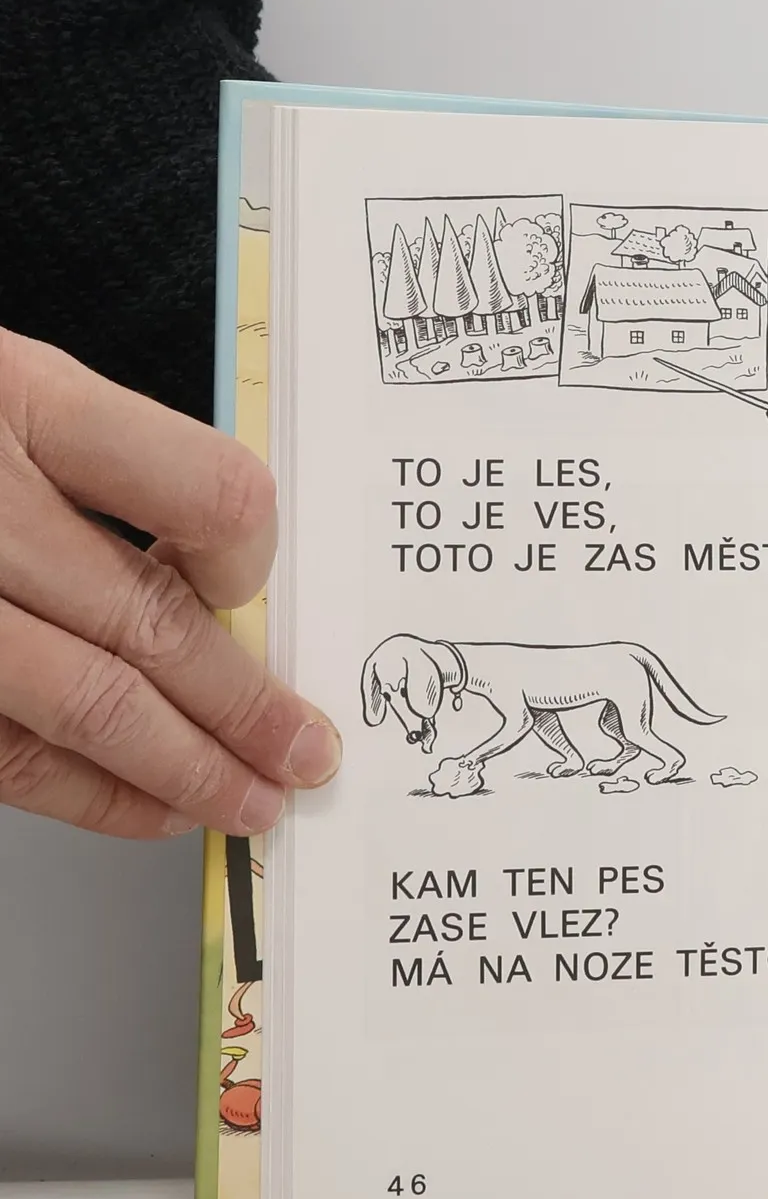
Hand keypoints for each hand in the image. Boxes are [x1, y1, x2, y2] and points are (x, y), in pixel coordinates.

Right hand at [0, 328, 339, 837]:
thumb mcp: (0, 392)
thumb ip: (95, 465)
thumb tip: (219, 585)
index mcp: (16, 397)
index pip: (205, 488)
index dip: (250, 553)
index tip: (256, 585)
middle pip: (152, 620)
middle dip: (248, 706)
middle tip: (306, 750)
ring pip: (89, 703)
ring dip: (190, 768)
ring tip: (253, 800)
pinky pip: (13, 757)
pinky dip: (95, 794)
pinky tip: (154, 806)